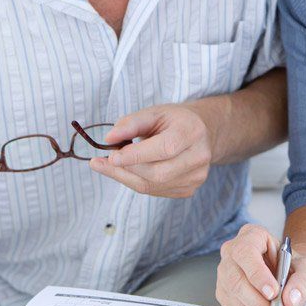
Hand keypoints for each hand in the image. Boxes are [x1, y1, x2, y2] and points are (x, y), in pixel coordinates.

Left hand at [89, 103, 213, 197]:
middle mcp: (200, 156)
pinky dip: (138, 182)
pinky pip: (155, 192)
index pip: (165, 148)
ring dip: (128, 177)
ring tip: (115, 165)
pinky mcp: (190, 189)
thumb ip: (130, 123)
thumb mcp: (153, 113)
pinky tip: (133, 171)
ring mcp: (197, 176)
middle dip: (127, 169)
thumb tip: (109, 139)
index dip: (136, 156)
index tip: (111, 156)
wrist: (199, 132)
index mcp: (192, 131)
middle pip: (158, 173)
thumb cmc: (173, 121)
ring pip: (153, 186)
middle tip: (106, 161)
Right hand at [216, 224, 305, 305]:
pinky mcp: (225, 292)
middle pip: (236, 278)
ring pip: (234, 296)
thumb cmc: (295, 268)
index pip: (246, 251)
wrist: (290, 279)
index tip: (273, 292)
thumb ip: (303, 282)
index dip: (257, 273)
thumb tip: (291, 299)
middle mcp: (233, 252)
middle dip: (259, 301)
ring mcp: (226, 272)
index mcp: (252, 235)